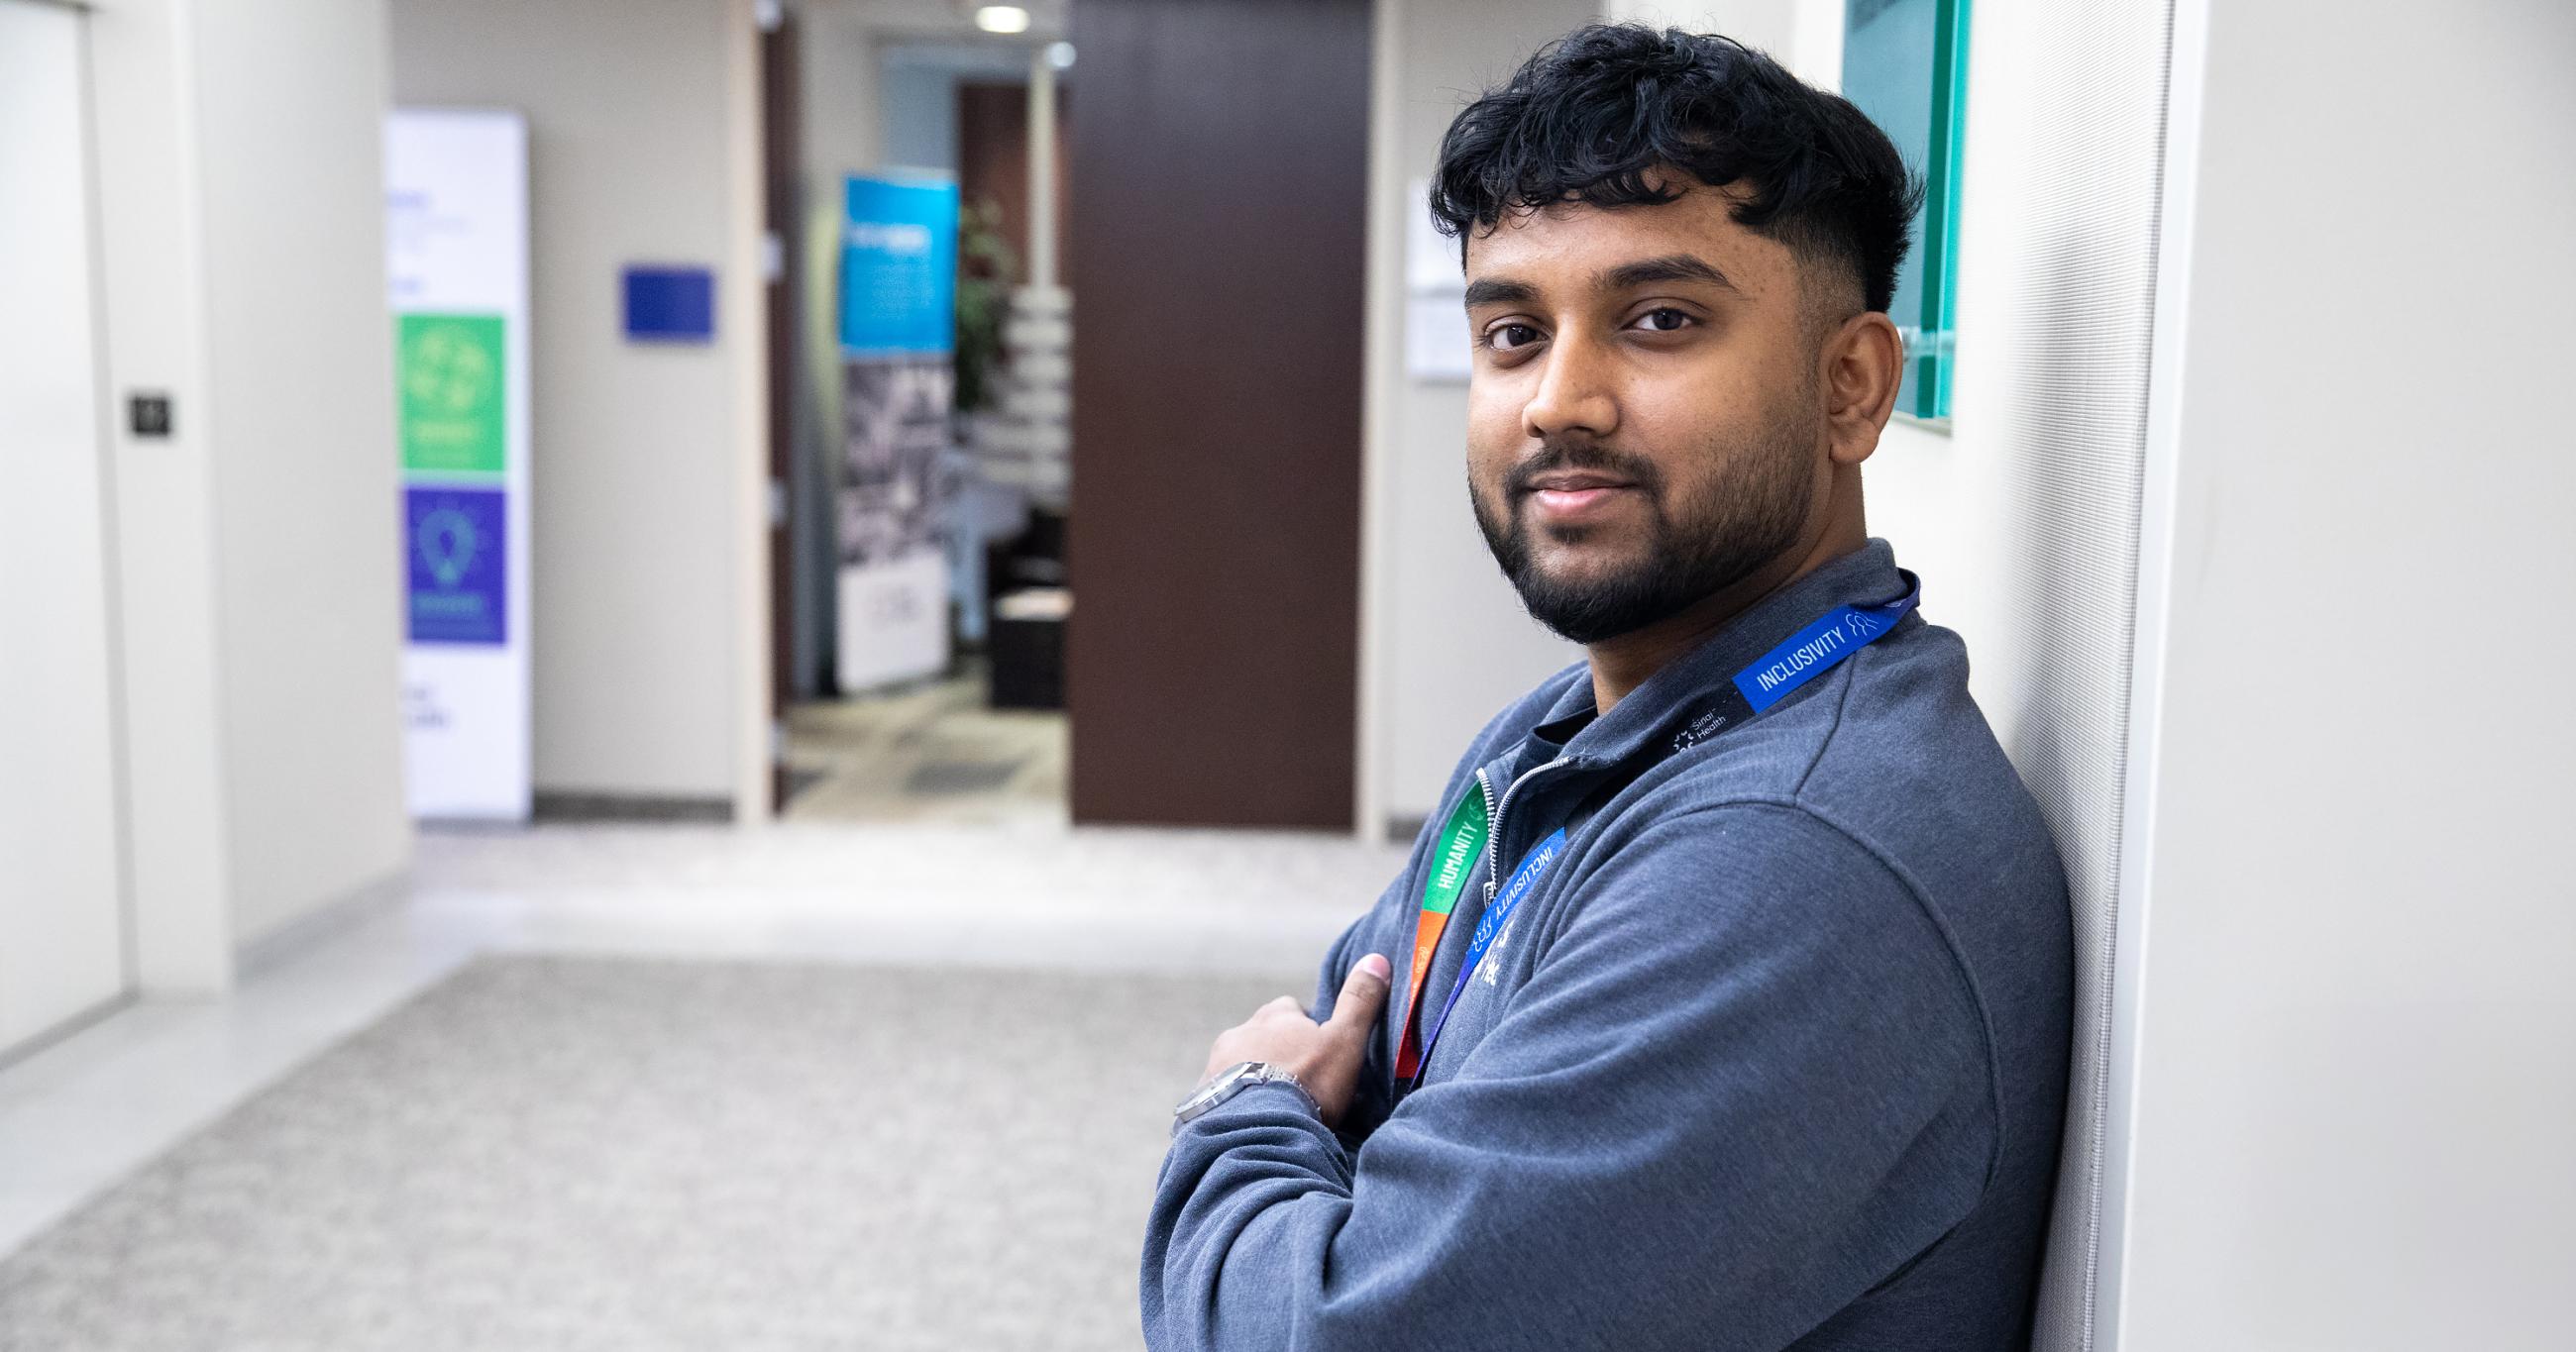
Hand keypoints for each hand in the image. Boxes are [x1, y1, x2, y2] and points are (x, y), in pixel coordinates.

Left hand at [1197, 953, 1392, 1126]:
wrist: (1257, 1131)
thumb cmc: (1308, 1083)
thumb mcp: (1345, 1041)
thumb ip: (1360, 1001)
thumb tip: (1377, 959)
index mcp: (1274, 1015)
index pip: (1292, 1011)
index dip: (1308, 1031)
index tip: (1320, 1054)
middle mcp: (1239, 1032)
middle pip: (1262, 1037)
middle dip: (1277, 1055)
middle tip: (1298, 1085)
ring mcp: (1215, 1066)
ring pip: (1239, 1066)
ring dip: (1253, 1080)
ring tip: (1275, 1109)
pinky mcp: (1201, 1099)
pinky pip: (1221, 1097)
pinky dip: (1236, 1104)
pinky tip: (1251, 1123)